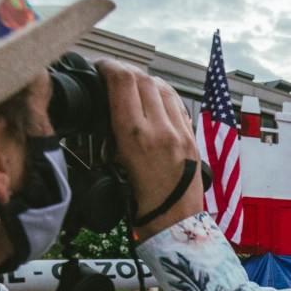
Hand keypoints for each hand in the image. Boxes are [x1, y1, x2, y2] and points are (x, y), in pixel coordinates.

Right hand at [95, 58, 203, 229]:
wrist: (175, 224)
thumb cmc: (141, 204)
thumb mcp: (116, 166)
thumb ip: (113, 133)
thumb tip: (108, 107)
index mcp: (137, 137)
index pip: (123, 82)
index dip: (108, 66)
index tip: (99, 67)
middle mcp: (162, 130)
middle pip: (142, 78)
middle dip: (123, 70)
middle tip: (111, 73)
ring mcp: (181, 132)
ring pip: (161, 86)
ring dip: (143, 79)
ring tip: (130, 83)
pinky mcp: (192, 137)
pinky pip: (177, 103)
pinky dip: (162, 93)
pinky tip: (153, 97)